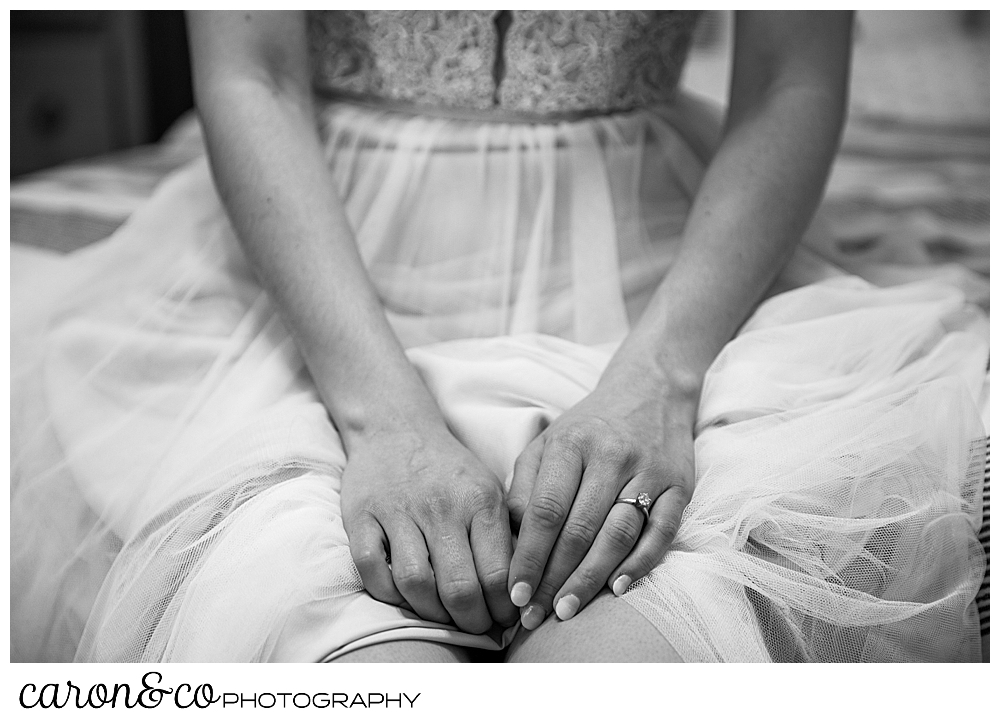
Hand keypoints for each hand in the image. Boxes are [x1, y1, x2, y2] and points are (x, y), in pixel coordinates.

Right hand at [340, 424, 518, 632]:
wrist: (396, 427)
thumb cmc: (450, 469)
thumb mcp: (489, 488)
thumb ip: (506, 533)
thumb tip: (525, 587)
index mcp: (479, 500)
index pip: (498, 574)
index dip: (504, 609)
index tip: (506, 619)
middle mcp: (440, 506)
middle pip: (459, 587)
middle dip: (472, 621)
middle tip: (478, 628)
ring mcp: (397, 511)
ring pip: (415, 583)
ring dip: (433, 614)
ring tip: (445, 618)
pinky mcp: (361, 516)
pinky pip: (371, 569)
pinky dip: (388, 593)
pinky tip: (405, 596)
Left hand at [506, 365, 696, 629]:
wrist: (651, 389)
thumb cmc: (589, 426)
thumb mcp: (548, 442)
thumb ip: (525, 486)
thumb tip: (510, 540)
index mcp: (570, 444)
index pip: (544, 510)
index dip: (528, 556)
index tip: (515, 592)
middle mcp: (609, 456)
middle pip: (578, 529)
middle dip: (554, 578)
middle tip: (536, 615)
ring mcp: (647, 471)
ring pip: (617, 534)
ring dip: (591, 578)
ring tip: (568, 609)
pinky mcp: (678, 485)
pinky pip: (660, 531)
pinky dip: (640, 563)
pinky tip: (618, 589)